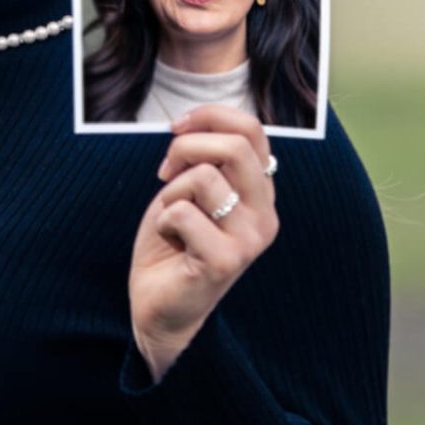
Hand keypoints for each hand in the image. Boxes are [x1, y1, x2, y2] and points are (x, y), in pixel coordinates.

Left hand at [129, 103, 278, 380]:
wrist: (159, 308)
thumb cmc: (172, 246)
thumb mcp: (190, 190)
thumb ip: (205, 160)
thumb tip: (193, 126)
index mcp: (261, 193)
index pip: (253, 129)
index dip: (210, 117)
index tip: (176, 129)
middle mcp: (266, 214)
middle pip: (235, 146)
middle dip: (186, 148)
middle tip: (166, 172)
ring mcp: (250, 239)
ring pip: (203, 177)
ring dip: (171, 192)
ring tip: (171, 218)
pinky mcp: (227, 260)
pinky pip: (182, 212)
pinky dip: (164, 221)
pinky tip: (171, 242)